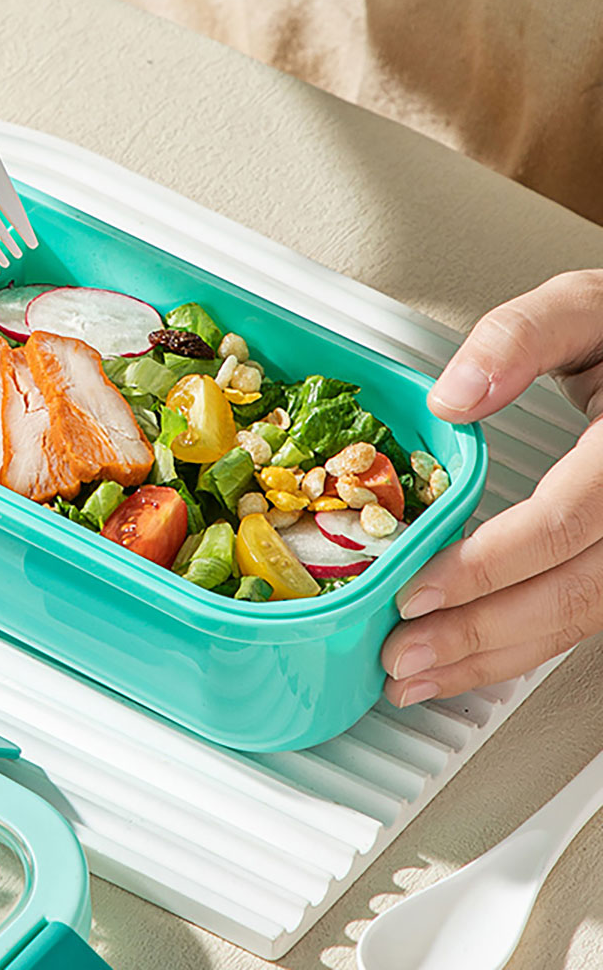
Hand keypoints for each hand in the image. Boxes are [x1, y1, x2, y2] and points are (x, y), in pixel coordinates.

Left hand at [383, 271, 602, 706]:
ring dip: (498, 656)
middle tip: (400, 658)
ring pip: (586, 618)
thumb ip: (520, 338)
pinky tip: (475, 658)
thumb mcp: (585, 307)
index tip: (415, 591)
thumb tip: (452, 397)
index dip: (487, 565)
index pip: (564, 522)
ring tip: (420, 677)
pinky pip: (590, 613)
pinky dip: (527, 642)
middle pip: (575, 592)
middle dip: (480, 635)